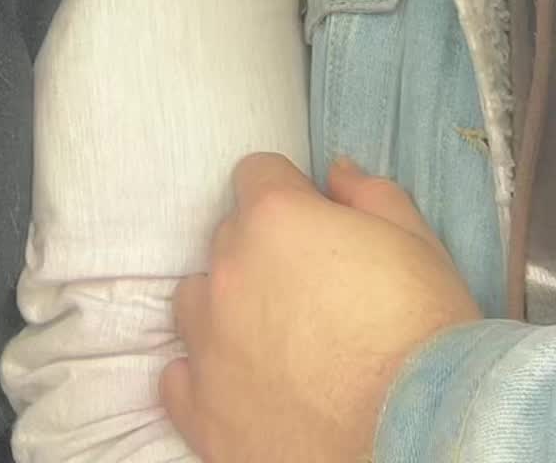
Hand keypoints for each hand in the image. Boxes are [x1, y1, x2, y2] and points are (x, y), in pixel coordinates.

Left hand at [161, 154, 481, 462]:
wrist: (424, 440)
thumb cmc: (428, 336)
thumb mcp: (418, 243)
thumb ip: (369, 193)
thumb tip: (336, 170)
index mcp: (276, 219)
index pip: (257, 173)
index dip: (290, 194)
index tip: (314, 225)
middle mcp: (230, 272)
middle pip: (229, 238)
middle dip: (263, 252)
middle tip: (311, 291)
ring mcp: (210, 345)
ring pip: (196, 302)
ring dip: (226, 308)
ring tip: (275, 340)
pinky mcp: (205, 413)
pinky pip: (178, 379)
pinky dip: (205, 377)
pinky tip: (243, 386)